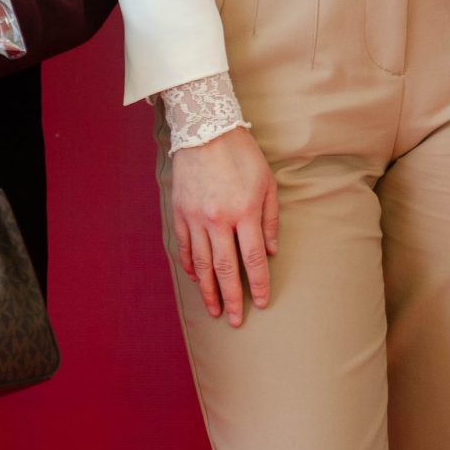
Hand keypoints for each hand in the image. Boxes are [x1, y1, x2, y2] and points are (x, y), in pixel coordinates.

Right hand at [167, 126, 278, 327]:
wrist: (205, 128)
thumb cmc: (241, 154)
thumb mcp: (267, 182)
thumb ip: (270, 219)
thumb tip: (269, 251)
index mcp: (244, 212)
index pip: (251, 259)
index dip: (257, 284)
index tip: (261, 302)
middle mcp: (218, 219)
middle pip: (224, 269)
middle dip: (231, 298)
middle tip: (234, 320)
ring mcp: (195, 217)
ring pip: (201, 264)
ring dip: (208, 290)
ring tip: (214, 309)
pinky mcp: (180, 212)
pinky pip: (184, 247)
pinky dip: (189, 266)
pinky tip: (196, 280)